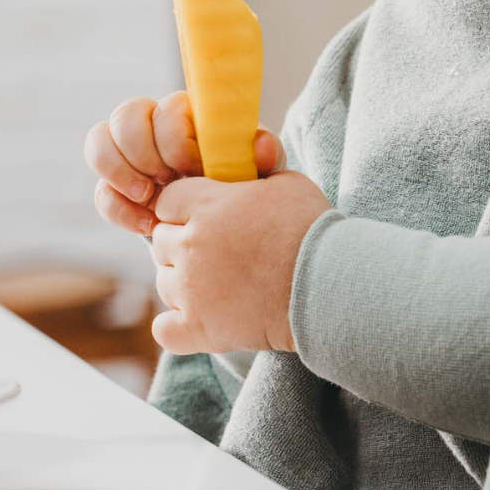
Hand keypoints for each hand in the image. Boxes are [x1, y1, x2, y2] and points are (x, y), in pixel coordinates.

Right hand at [84, 93, 284, 234]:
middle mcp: (154, 126)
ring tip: (149, 198)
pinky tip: (148, 225)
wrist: (231, 225)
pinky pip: (102, 192)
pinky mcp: (119, 189)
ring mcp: (132, 157)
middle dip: (143, 152)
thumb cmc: (248, 187)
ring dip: (119, 172)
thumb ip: (267, 156)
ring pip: (99, 142)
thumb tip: (261, 145)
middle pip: (125, 115)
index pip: (166, 107)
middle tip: (166, 181)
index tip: (194, 170)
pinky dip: (120, 210)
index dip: (174, 139)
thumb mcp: (264, 173)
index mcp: (190, 114)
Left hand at [150, 167, 332, 354]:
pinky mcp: (200, 327)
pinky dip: (177, 327)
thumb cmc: (312, 229)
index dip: (183, 210)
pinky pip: (164, 330)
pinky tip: (199, 320)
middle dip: (182, 246)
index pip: (166, 202)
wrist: (328, 282)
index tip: (205, 219)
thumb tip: (250, 160)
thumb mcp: (287, 183)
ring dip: (184, 284)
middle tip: (216, 255)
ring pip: (164, 283)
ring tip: (218, 287)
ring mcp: (191, 289)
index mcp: (205, 205)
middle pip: (160, 242)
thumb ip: (254, 174)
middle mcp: (190, 245)